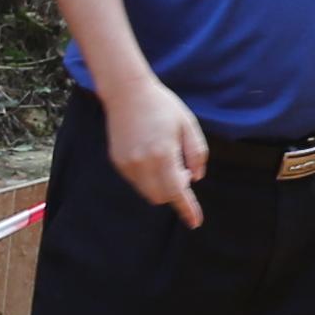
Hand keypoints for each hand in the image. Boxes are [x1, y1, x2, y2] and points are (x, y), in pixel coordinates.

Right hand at [103, 74, 208, 224]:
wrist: (127, 92)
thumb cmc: (162, 106)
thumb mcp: (188, 125)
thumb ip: (197, 153)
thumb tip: (195, 178)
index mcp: (164, 154)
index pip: (178, 192)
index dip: (187, 209)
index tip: (195, 222)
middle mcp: (143, 164)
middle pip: (162, 197)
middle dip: (175, 193)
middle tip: (183, 171)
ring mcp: (128, 164)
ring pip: (148, 192)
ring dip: (161, 186)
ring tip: (167, 159)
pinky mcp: (118, 162)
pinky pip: (136, 182)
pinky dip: (148, 179)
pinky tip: (152, 156)